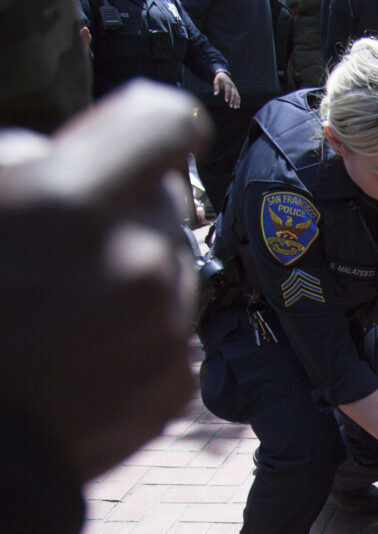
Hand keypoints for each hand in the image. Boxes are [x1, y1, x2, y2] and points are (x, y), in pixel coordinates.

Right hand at [0, 80, 210, 480]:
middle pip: (167, 202)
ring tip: (65, 310)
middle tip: (68, 243)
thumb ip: (24, 162)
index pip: (165, 124)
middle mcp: (138, 262)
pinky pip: (173, 330)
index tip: (153, 138)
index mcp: (74, 204)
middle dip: (125, 209)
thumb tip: (67, 158)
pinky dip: (139, 332)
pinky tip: (83, 355)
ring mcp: (164, 329)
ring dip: (134, 272)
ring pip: (173, 267)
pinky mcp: (174, 384)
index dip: (156, 126)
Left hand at [213, 71, 239, 108]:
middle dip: (232, 100)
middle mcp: (232, 86)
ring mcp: (235, 88)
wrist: (224, 74)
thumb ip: (216, 87)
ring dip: (236, 102)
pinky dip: (238, 101)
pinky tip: (238, 105)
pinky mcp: (236, 90)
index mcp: (227, 83)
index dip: (227, 95)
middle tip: (230, 106)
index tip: (225, 101)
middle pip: (233, 94)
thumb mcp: (216, 81)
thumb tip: (215, 94)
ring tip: (235, 107)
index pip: (228, 90)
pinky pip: (238, 96)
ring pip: (237, 95)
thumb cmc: (219, 78)